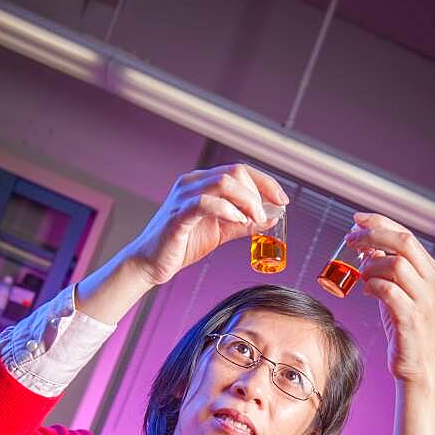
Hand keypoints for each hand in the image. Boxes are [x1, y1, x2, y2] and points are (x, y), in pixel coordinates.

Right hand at [129, 164, 288, 286]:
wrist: (152, 263)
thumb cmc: (182, 245)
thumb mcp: (221, 232)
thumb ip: (244, 223)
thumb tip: (271, 218)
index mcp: (203, 183)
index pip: (240, 171)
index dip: (265, 182)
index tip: (282, 199)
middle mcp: (193, 183)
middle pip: (234, 172)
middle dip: (258, 193)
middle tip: (266, 215)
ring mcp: (183, 197)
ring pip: (222, 183)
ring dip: (246, 201)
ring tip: (253, 220)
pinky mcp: (177, 216)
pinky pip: (204, 203)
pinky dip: (226, 210)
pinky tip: (237, 221)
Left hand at [345, 214, 434, 385]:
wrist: (418, 363)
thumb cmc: (405, 327)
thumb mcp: (398, 291)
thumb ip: (386, 269)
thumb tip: (366, 246)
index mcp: (431, 270)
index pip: (406, 234)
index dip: (380, 222)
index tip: (356, 220)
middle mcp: (432, 281)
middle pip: (404, 242)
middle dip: (373, 235)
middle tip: (350, 240)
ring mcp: (424, 300)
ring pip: (397, 265)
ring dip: (371, 266)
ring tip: (361, 275)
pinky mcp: (411, 318)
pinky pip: (389, 291)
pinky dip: (373, 286)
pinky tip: (366, 291)